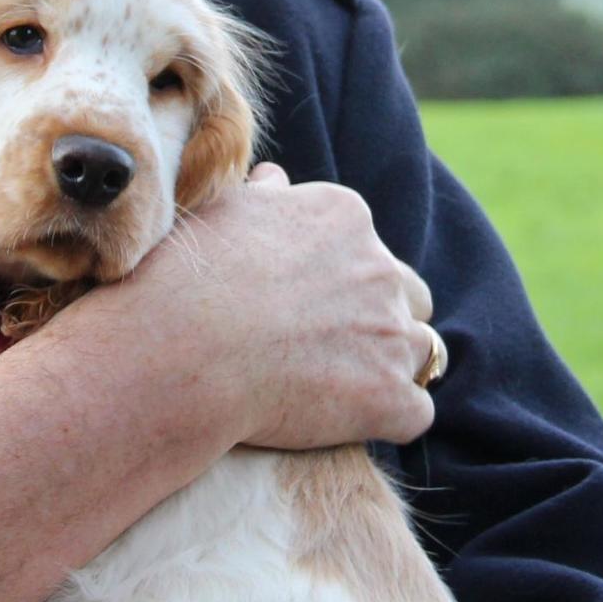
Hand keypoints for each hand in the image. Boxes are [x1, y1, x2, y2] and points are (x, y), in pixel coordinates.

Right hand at [87, 163, 439, 450]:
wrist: (181, 350)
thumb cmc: (187, 276)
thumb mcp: (220, 213)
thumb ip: (264, 197)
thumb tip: (277, 180)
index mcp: (343, 216)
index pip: (364, 245)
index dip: (336, 277)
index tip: (298, 301)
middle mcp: (380, 268)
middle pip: (407, 292)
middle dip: (377, 314)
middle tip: (322, 341)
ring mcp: (391, 334)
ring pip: (422, 348)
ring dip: (390, 363)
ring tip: (340, 382)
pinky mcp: (390, 397)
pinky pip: (414, 411)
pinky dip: (386, 417)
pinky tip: (345, 421)